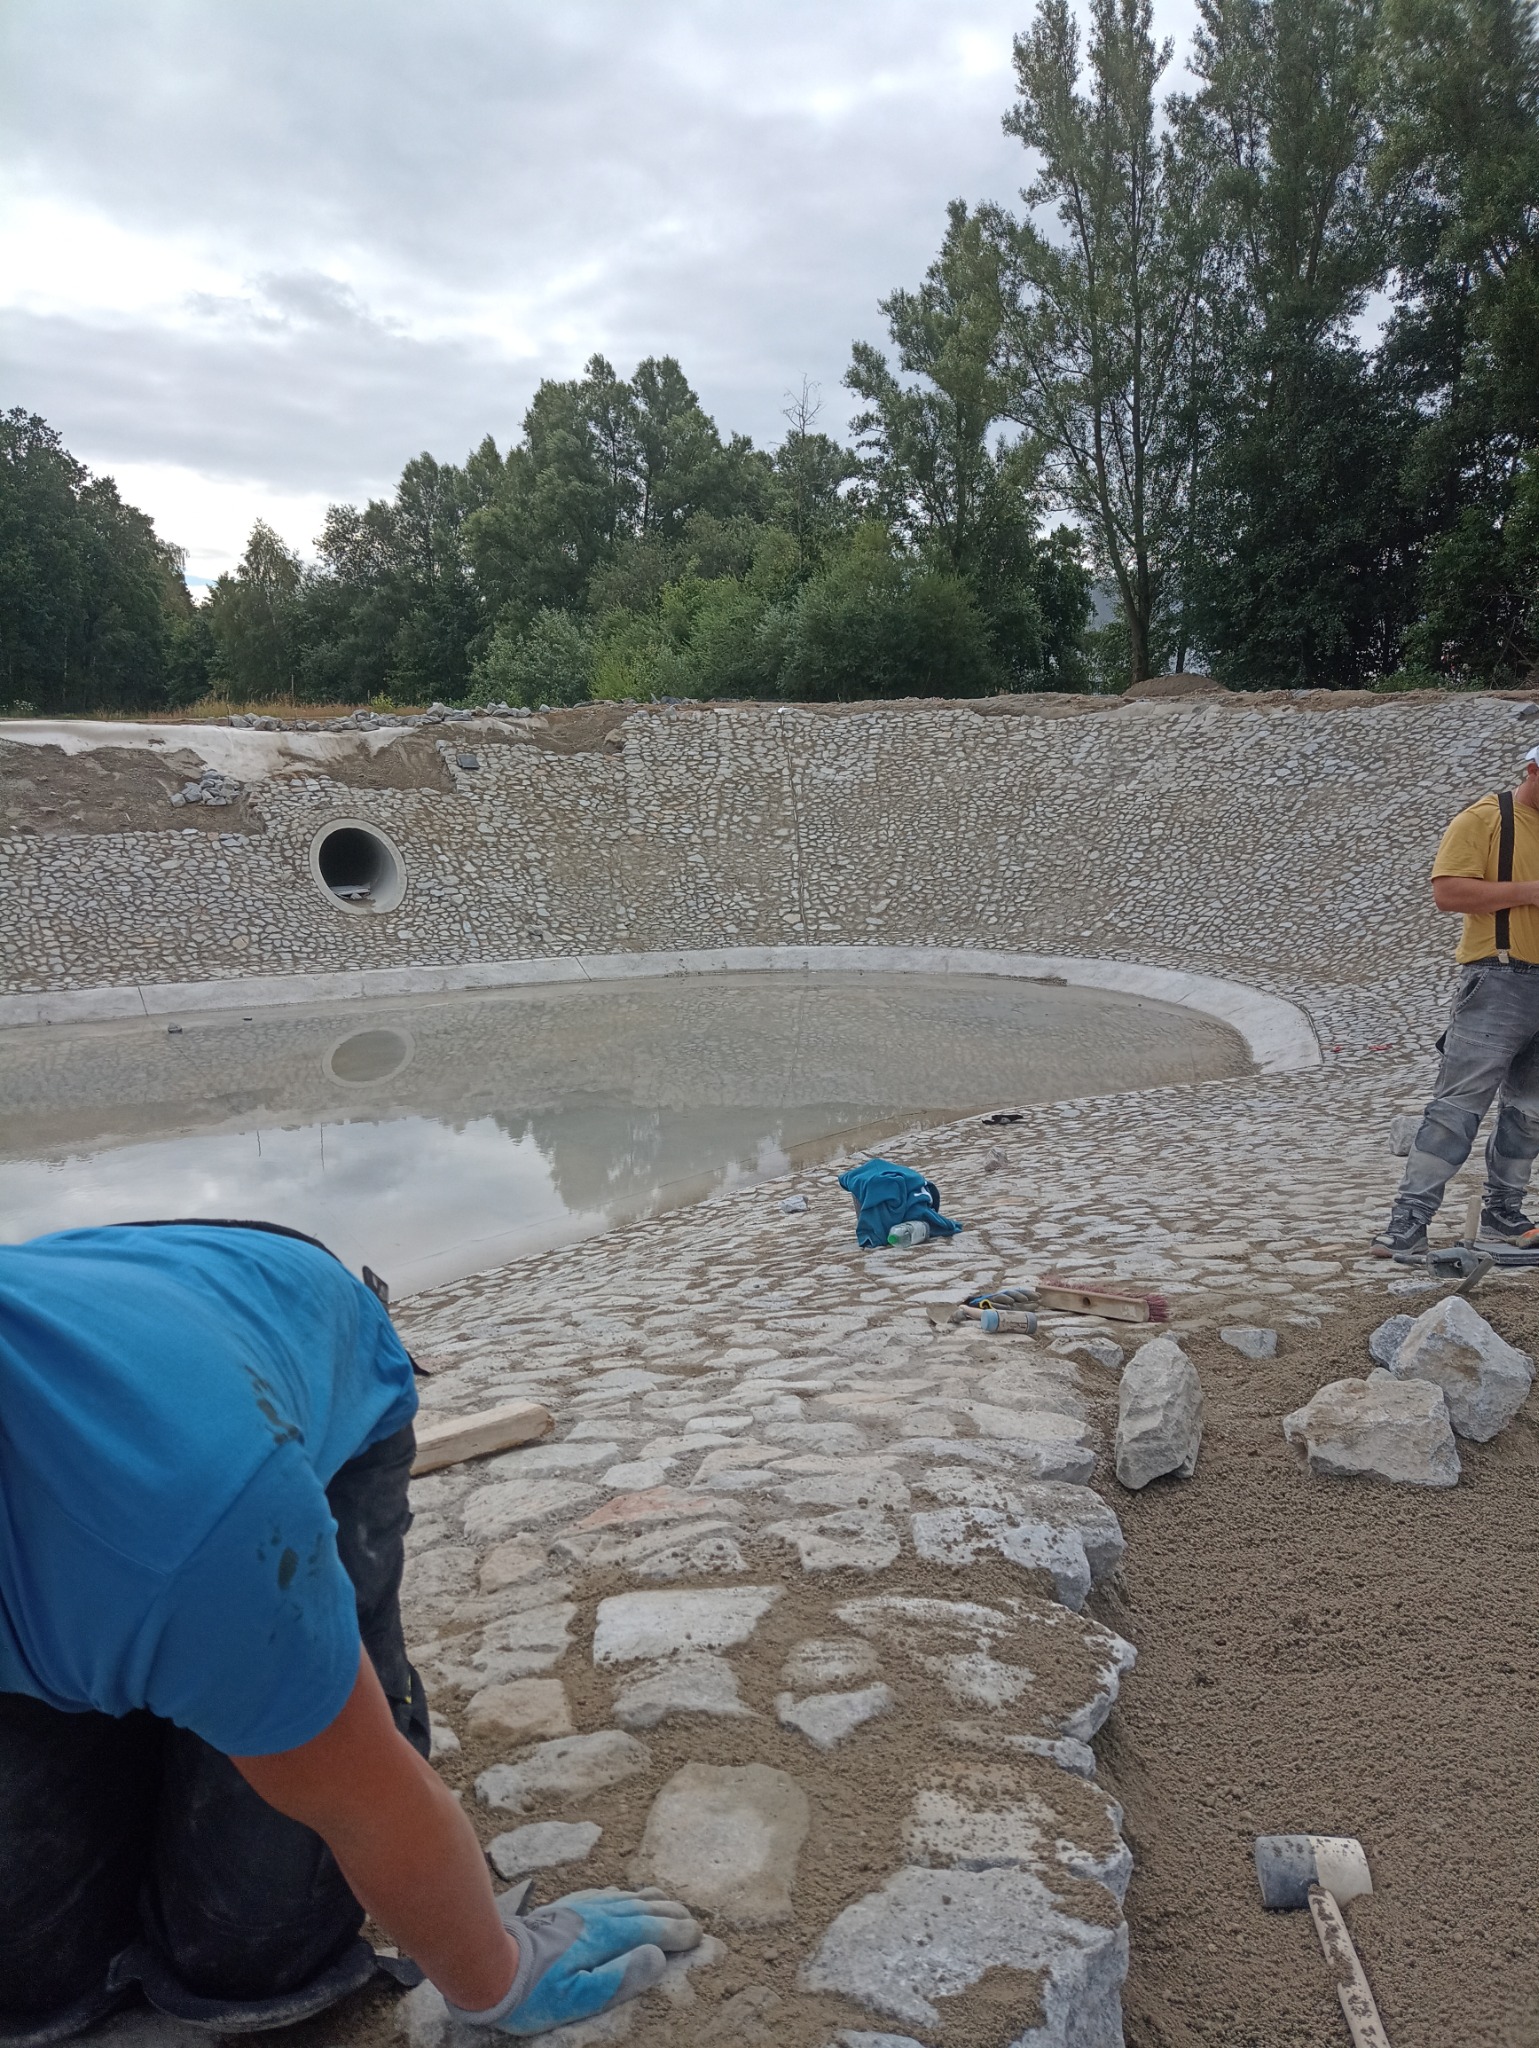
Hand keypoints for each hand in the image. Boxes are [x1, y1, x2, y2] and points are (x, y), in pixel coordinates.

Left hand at [488, 1887, 700, 2036]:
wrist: (489, 1962)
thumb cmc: (535, 1991)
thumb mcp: (579, 1997)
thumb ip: (620, 1976)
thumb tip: (658, 1956)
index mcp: (606, 1936)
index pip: (651, 1929)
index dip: (676, 1932)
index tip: (697, 1935)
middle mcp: (597, 1915)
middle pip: (642, 1909)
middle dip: (669, 1913)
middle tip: (691, 1920)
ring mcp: (580, 1909)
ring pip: (624, 1898)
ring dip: (650, 1901)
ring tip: (666, 1902)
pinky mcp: (564, 1908)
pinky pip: (604, 1895)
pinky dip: (624, 1895)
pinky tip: (623, 1896)